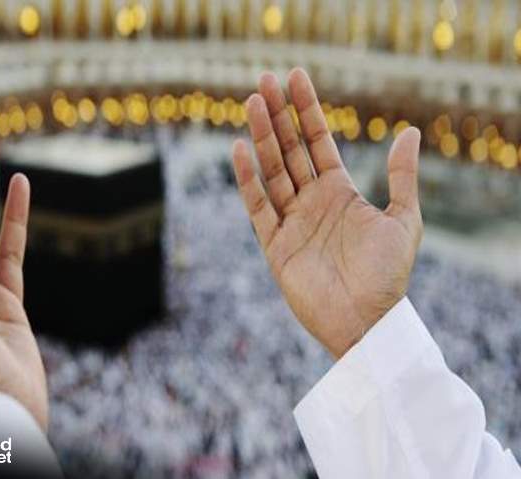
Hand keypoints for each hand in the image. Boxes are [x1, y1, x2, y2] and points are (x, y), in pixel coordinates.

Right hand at [232, 69, 422, 358]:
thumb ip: (402, 177)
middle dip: (278, 115)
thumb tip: (409, 131)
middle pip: (289, 150)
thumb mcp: (404, 220)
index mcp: (339, 192)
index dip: (306, 110)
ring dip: (262, 137)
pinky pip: (258, 206)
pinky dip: (248, 179)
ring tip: (253, 102)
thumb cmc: (387, 275)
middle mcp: (312, 202)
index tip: (295, 78)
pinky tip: (241, 150)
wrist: (366, 322)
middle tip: (264, 80)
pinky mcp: (275, 245)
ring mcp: (291, 221)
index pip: (318, 142)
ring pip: (272, 171)